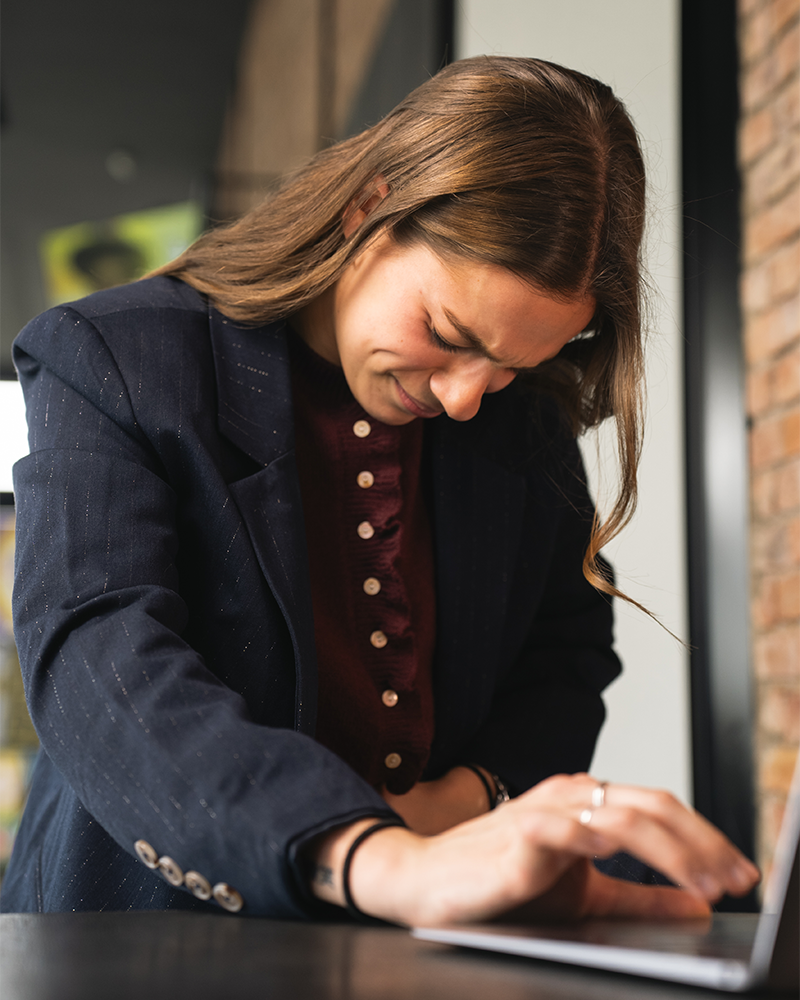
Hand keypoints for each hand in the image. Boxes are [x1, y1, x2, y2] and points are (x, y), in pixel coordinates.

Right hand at [310, 773, 759, 926]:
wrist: (428, 880)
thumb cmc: (502, 880)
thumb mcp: (583, 891)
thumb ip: (637, 895)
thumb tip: (694, 902)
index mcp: (585, 800)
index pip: (658, 808)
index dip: (704, 837)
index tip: (737, 871)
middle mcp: (570, 795)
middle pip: (652, 805)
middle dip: (703, 843)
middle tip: (734, 878)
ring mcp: (546, 811)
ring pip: (624, 815)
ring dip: (674, 851)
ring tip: (705, 883)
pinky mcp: (522, 836)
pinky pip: (572, 831)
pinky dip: (610, 843)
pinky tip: (636, 863)